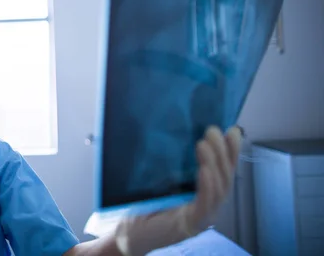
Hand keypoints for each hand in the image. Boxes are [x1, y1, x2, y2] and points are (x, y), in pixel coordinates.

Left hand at [114, 125, 241, 255]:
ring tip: (204, 145)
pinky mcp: (191, 224)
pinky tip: (205, 171)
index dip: (231, 151)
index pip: (223, 169)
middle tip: (212, 130)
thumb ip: (176, 163)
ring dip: (213, 164)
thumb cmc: (146, 205)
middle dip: (222, 152)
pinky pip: (205, 204)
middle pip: (225, 177)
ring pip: (219, 188)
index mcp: (205, 193)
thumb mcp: (162, 180)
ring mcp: (203, 216)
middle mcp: (209, 204)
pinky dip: (207, 186)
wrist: (131, 232)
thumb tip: (182, 134)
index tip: (232, 130)